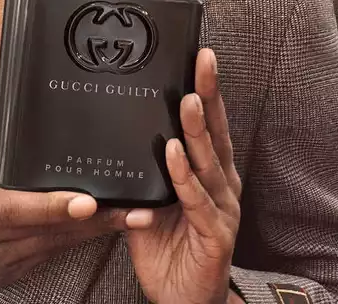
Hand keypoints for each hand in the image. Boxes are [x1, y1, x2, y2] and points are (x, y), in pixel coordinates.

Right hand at [0, 102, 128, 302]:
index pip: (11, 208)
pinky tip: (107, 227)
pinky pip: (49, 255)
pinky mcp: (10, 271)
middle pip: (46, 231)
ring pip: (55, 247)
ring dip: (96, 233)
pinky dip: (77, 241)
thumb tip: (3, 100)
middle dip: (95, 221)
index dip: (50, 207)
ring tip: (137, 216)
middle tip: (137, 209)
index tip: (85, 202)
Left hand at [124, 48, 241, 303]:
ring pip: (208, 162)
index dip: (205, 90)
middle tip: (202, 62)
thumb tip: (116, 142)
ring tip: (187, 101)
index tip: (199, 57)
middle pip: (215, 133)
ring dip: (196, 130)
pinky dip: (184, 176)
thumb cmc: (167, 248)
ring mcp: (222, 209)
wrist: (181, 300)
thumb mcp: (148, 201)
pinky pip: (196, 199)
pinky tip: (173, 153)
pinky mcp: (215, 234)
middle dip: (209, 94)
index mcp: (208, 173)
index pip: (208, 124)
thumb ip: (139, 174)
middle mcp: (221, 185)